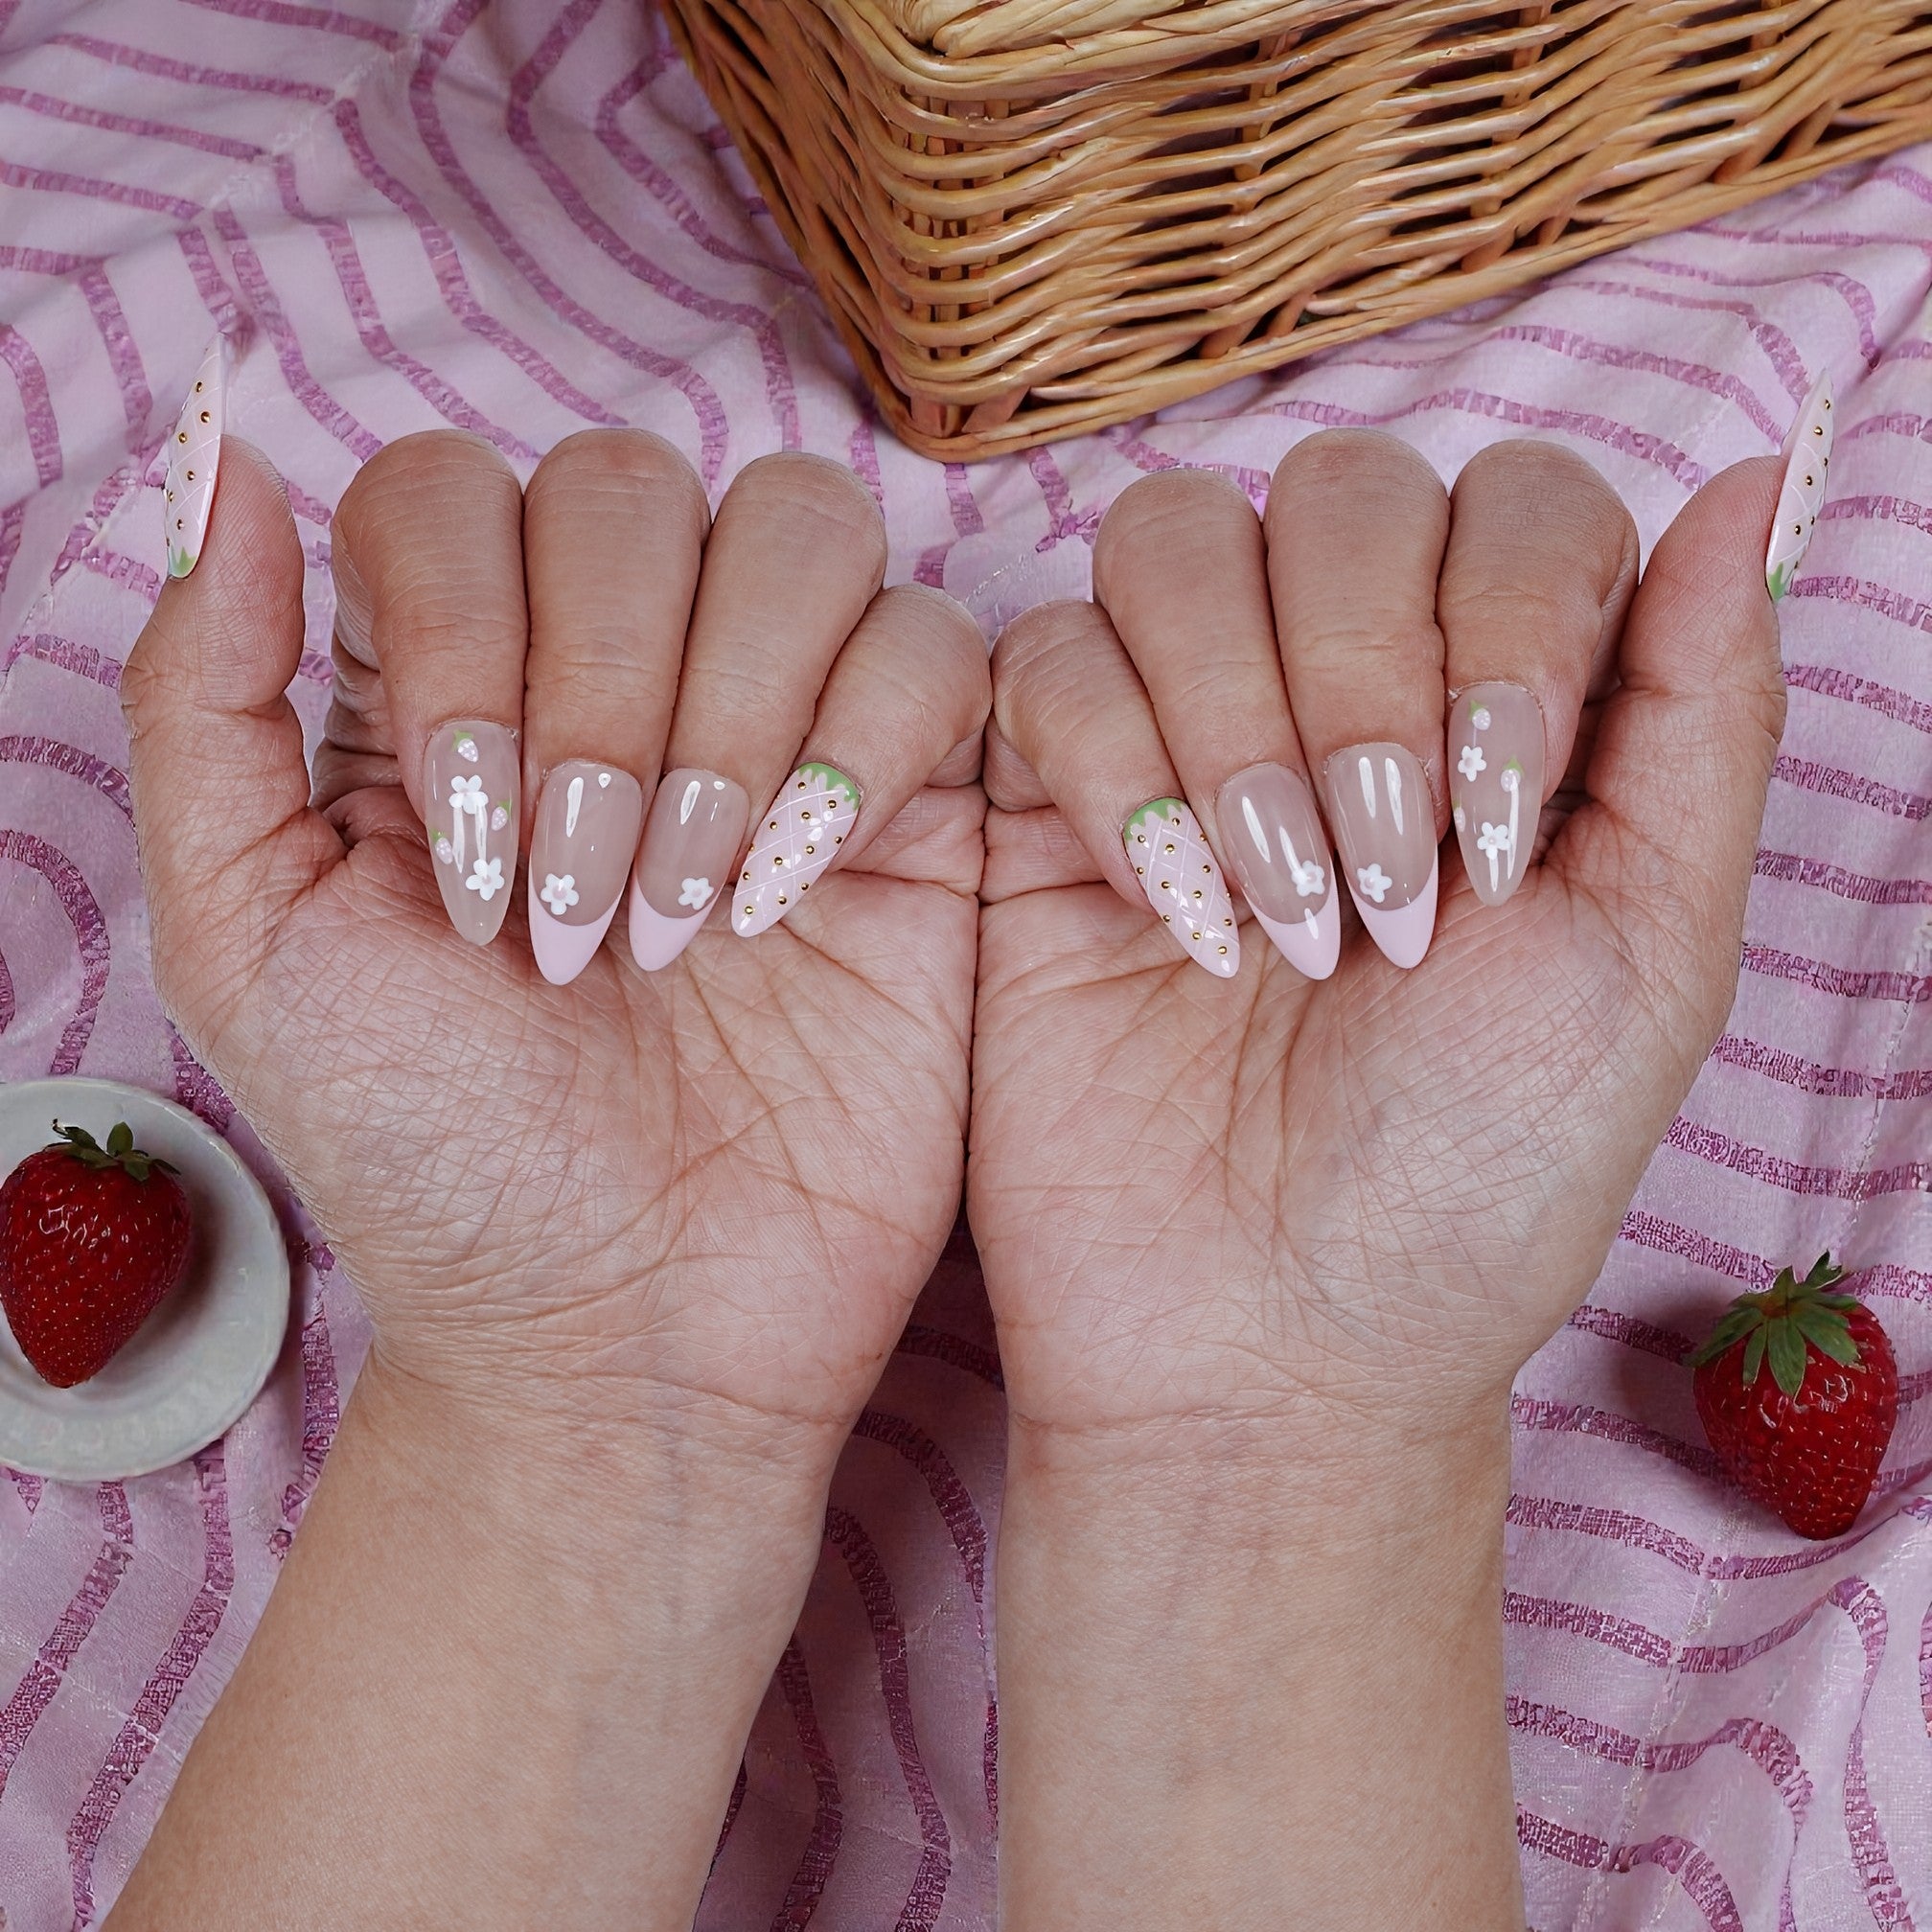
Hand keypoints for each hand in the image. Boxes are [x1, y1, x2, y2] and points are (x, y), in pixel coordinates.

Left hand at [128, 428, 985, 1454]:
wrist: (634, 1330)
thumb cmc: (436, 1162)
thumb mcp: (248, 943)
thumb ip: (202, 697)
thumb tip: (230, 460)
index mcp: (447, 684)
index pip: (451, 488)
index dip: (459, 632)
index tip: (462, 865)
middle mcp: (617, 674)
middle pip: (629, 486)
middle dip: (599, 697)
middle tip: (576, 912)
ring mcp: (778, 723)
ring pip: (799, 526)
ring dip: (731, 712)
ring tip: (693, 914)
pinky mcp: (918, 797)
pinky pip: (935, 644)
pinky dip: (866, 745)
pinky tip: (802, 889)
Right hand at [969, 433, 1782, 1927]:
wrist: (1270, 1341)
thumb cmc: (1474, 1179)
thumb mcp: (1653, 957)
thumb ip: (1700, 710)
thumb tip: (1746, 479)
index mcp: (1503, 708)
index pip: (1516, 497)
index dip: (1511, 618)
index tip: (1503, 830)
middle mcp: (1339, 691)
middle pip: (1338, 491)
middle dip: (1370, 688)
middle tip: (1391, 895)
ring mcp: (1180, 733)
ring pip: (1174, 540)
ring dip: (1238, 723)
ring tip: (1281, 920)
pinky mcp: (1041, 799)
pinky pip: (1042, 658)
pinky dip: (1111, 773)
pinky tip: (1170, 919)